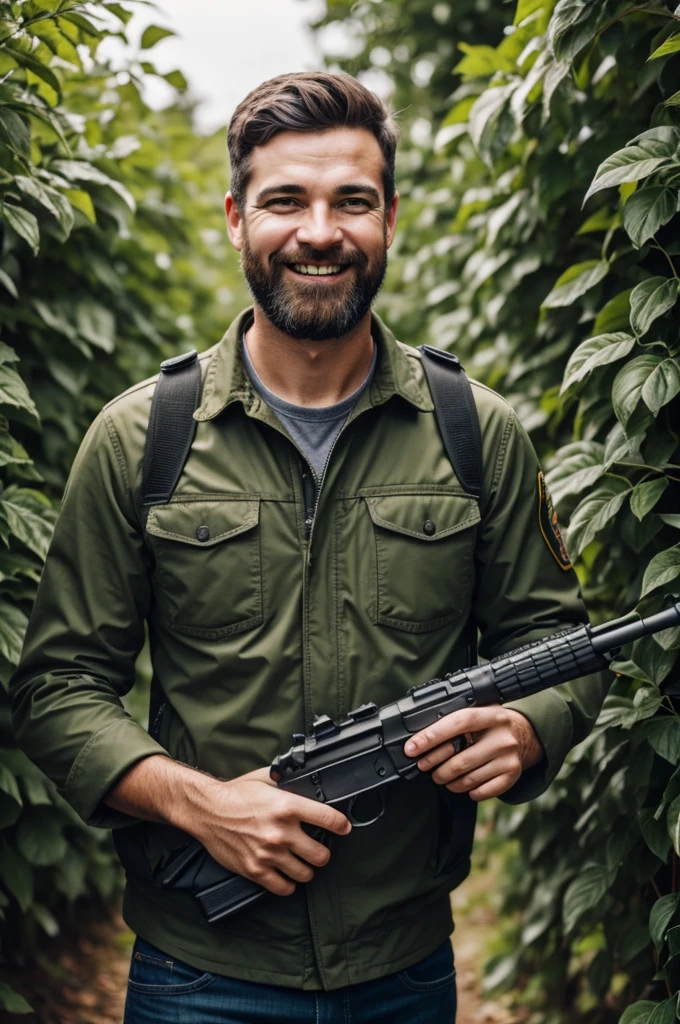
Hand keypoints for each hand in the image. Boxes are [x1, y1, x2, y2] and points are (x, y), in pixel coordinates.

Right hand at [184, 767, 351, 896]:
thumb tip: (310, 779)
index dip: (341, 825)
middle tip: (317, 848)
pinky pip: (284, 888)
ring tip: (301, 862)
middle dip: (323, 852)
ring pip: (305, 874)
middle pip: (321, 855)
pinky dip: (288, 884)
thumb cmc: (235, 794)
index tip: (343, 828)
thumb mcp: (266, 778)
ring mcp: (268, 853)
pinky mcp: (255, 870)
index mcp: (287, 806)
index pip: (329, 820)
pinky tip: (286, 874)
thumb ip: (289, 781)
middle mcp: (281, 832)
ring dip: (306, 869)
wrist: (206, 810)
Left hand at [403, 707, 543, 800]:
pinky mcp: (512, 776)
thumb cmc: (489, 724)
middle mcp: (502, 737)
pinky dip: (467, 791)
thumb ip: (454, 717)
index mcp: (491, 714)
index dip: (432, 736)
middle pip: (460, 759)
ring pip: (467, 779)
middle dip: (434, 765)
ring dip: (448, 781)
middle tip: (424, 765)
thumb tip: (418, 736)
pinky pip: (481, 791)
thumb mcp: (478, 710)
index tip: (412, 748)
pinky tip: (464, 784)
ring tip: (441, 776)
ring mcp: (508, 758)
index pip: (458, 723)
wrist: (524, 735)